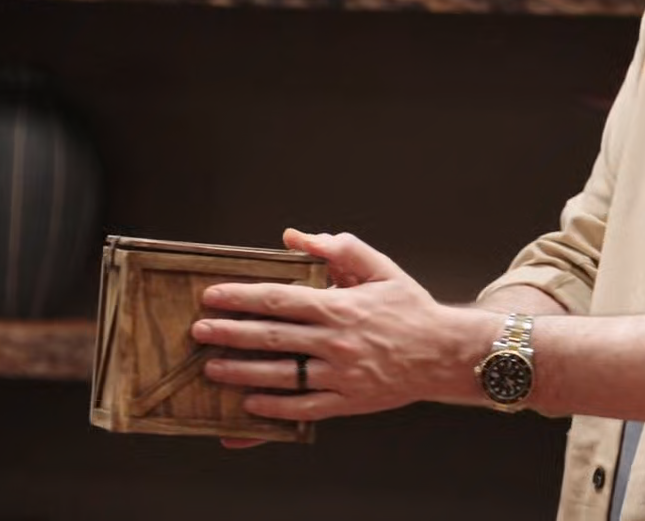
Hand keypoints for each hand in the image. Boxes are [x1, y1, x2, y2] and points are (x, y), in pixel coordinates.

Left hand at [195, 228, 496, 423]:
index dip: (241, 297)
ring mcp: (340, 375)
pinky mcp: (348, 402)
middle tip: (198, 331)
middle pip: (270, 337)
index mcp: (341, 306)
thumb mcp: (381, 269)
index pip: (279, 300)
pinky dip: (273, 408)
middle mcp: (336, 342)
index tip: (212, 296)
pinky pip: (303, 408)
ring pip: (279, 375)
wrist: (446, 353)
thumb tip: (295, 237)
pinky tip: (249, 404)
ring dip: (241, 372)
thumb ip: (339, 249)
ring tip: (212, 368)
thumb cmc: (411, 308)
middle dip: (229, 333)